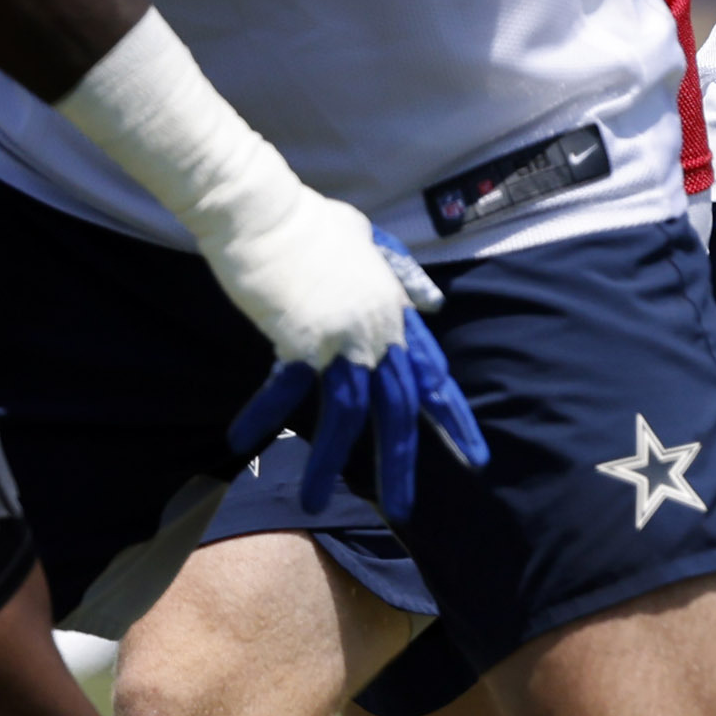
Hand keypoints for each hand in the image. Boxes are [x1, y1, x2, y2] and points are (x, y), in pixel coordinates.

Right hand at [208, 195, 486, 521]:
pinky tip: (240, 440)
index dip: (453, 416)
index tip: (474, 455)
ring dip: (329, 461)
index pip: (435, 374)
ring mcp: (343, 334)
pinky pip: (286, 390)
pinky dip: (263, 415)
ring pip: (349, 413)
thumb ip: (402, 275)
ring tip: (314, 501)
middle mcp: (379, 329)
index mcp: (397, 312)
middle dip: (405, 460)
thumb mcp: (370, 244)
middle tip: (406, 509)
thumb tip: (433, 303)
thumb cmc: (309, 221)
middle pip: (402, 406)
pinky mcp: (301, 336)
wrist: (263, 206)